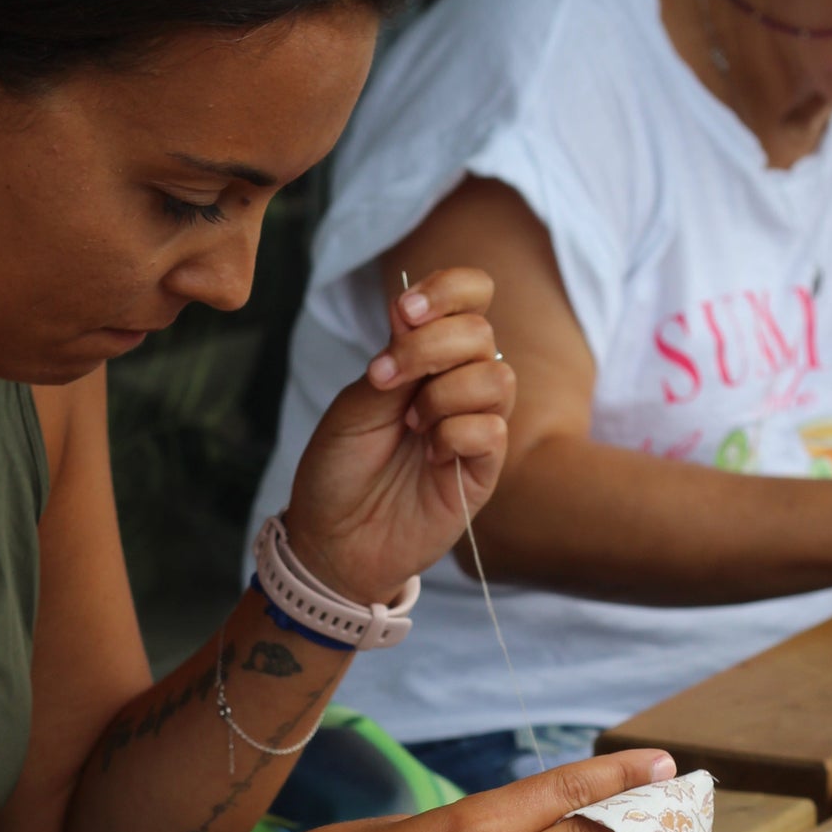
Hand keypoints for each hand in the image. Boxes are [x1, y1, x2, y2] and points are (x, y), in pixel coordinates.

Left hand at [283, 268, 515, 607]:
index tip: (405, 313)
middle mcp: (457, 385)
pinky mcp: (483, 470)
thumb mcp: (353, 407)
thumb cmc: (339, 471)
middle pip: (481, 333)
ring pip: (497, 378)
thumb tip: (411, 314)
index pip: (469, 297)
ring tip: (411, 426)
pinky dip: (454, 435)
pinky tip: (429, 458)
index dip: (448, 290)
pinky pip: (491, 430)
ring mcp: (474, 427)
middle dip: (431, 347)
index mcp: (426, 357)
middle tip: (385, 380)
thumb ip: (392, 361)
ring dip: (444, 395)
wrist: (334, 541)